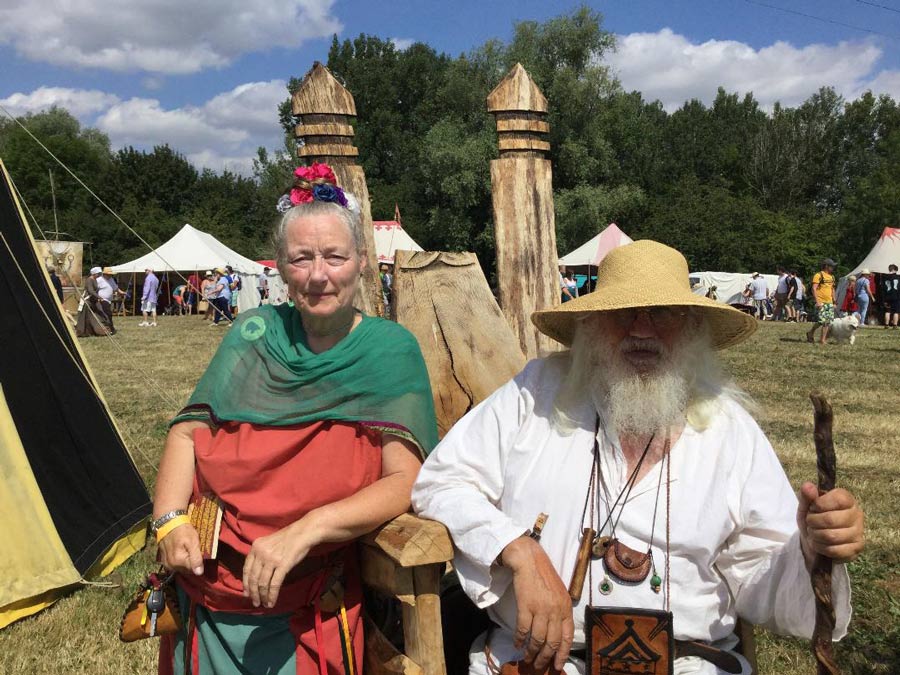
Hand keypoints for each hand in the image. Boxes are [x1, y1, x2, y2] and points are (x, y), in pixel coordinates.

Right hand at [158, 524, 203, 575]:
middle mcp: (171, 566)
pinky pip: (175, 565)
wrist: (168, 523)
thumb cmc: (183, 531)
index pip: (194, 570)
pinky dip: (179, 560)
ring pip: (181, 568)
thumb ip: (196, 558)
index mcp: (178, 562)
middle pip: (187, 570)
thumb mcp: (193, 542)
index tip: (198, 551)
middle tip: (192, 549)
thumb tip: (199, 573)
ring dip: (185, 561)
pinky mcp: (163, 561)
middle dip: (191, 561)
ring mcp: (166, 564)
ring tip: (186, 549)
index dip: (198, 561)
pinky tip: (180, 551)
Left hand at [243, 519, 316, 607]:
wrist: (302, 532)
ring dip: (262, 596)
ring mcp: (271, 559)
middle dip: (253, 593)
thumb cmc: (287, 538)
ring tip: (264, 604)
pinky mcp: (283, 565)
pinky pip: (274, 584)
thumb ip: (260, 555)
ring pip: (263, 583)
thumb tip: (256, 574)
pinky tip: (272, 602)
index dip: (246, 583)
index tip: (246, 593)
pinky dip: (272, 595)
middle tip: (255, 602)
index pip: (246, 569)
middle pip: (253, 578)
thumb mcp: (268, 543)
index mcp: (256, 547)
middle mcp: (261, 553)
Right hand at [501, 537, 573, 670]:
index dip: (562, 654)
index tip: (557, 666)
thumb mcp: (560, 593)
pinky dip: (520, 639)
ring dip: (531, 652)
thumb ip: (561, 611)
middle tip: (539, 666)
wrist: (529, 560)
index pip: (567, 637)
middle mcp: (556, 610)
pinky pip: (523, 629)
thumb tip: (557, 633)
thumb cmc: (544, 575)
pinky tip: (517, 644)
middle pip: (552, 642)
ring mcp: (541, 608)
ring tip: (527, 658)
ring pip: (537, 639)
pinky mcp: (526, 605)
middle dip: (545, 658)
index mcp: (566, 608)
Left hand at [797, 483, 863, 565]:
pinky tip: (818, 543)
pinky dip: (820, 548)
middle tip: (810, 523)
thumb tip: (808, 486)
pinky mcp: (856, 548)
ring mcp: (859, 532)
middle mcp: (857, 514)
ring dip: (815, 536)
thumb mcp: (806, 505)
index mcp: (847, 499)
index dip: (819, 505)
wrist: (815, 539)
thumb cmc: (814, 518)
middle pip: (831, 520)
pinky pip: (835, 550)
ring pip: (832, 536)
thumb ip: (806, 496)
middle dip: (813, 522)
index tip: (813, 508)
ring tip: (813, 533)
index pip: (837, 500)